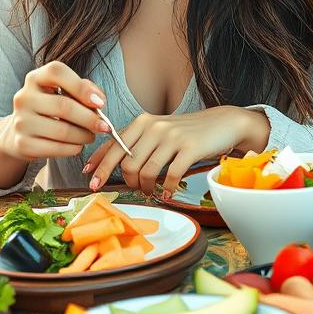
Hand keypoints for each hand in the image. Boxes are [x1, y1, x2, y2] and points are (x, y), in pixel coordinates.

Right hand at [0, 61, 108, 162]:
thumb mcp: (62, 91)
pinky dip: (73, 149)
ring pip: (62, 131)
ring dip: (84, 136)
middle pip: (63, 106)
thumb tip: (99, 100)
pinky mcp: (22, 144)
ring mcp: (21, 121)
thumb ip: (83, 88)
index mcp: (35, 78)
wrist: (21, 131)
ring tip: (91, 136)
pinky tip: (78, 146)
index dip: (81, 87)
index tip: (100, 103)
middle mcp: (24, 97)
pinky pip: (55, 148)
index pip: (57, 72)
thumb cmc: (50, 108)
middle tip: (104, 126)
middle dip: (89, 118)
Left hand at [85, 106, 267, 197]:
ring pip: (146, 171)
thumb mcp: (157, 130)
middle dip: (127, 181)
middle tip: (135, 188)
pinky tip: (167, 192)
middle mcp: (154, 126)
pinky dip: (166, 188)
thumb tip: (110, 163)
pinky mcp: (189, 148)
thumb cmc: (186, 131)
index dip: (99, 165)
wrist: (221, 123)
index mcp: (142, 121)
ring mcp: (172, 137)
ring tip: (152, 191)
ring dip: (146, 188)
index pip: (113, 145)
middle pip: (126, 162)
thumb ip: (136, 142)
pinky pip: (170, 175)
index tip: (91, 180)